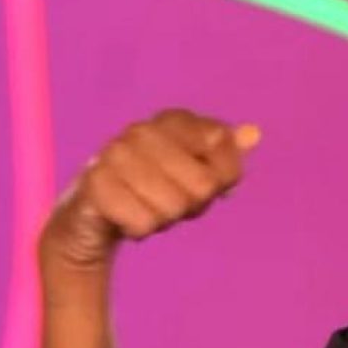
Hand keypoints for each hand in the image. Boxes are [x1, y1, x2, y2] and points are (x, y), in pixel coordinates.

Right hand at [37, 108, 262, 274]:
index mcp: (174, 120)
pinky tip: (125, 216)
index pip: (224, 147)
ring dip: (164, 218)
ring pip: (174, 206)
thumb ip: (228, 157)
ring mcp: (115, 153)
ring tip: (145, 206)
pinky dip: (140, 228)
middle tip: (168, 199)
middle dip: (191, 204)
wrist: (94, 213)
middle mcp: (143, 129)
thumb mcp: (198, 175)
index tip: (200, 181)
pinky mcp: (94, 183)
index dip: (219, 177)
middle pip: (204, 186)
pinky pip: (143, 222)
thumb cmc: (156, 189)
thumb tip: (254, 133)